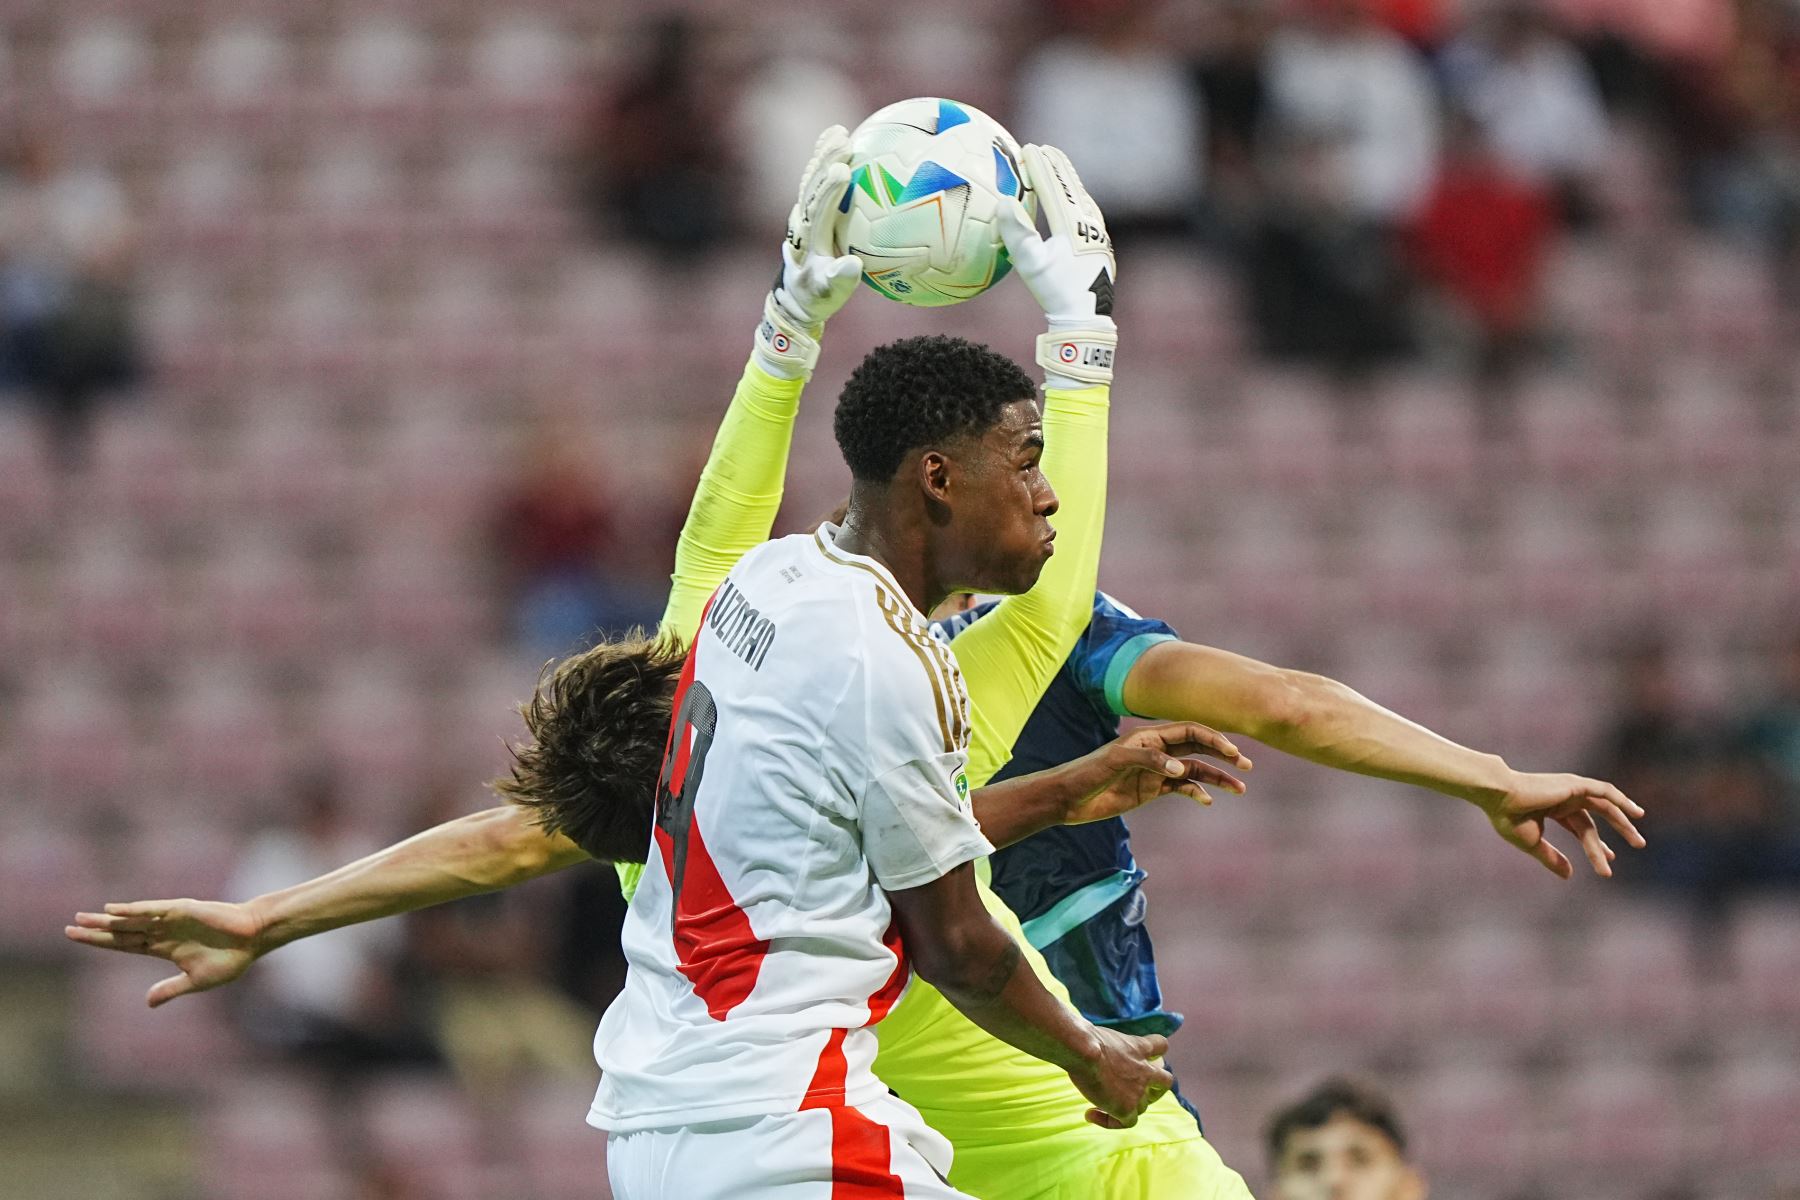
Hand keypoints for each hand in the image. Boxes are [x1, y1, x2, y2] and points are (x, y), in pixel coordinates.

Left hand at [65, 899, 264, 1007]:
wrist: (253, 939)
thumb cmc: (231, 959)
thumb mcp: (196, 981)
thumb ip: (170, 989)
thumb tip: (147, 1003)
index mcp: (164, 948)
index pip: (125, 945)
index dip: (102, 943)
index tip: (79, 939)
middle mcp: (162, 932)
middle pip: (122, 932)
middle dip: (96, 931)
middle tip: (69, 927)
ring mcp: (170, 920)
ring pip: (132, 920)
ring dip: (107, 920)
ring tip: (81, 918)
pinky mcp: (181, 910)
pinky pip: (152, 910)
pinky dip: (132, 910)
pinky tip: (112, 910)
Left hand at [755, 126, 863, 378]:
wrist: (797, 296)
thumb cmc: (818, 296)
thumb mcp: (828, 294)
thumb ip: (839, 281)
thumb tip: (853, 265)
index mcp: (808, 239)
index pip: (819, 209)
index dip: (830, 190)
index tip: (843, 171)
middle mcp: (802, 221)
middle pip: (812, 186)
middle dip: (826, 162)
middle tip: (845, 140)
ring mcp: (805, 214)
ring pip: (812, 179)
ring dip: (824, 155)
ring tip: (840, 130)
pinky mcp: (811, 211)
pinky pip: (818, 183)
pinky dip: (826, 162)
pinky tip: (843, 142)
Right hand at [997, 143, 1115, 329]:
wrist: (1087, 316)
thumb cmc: (1056, 292)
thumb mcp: (1032, 266)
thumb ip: (1018, 234)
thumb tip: (1005, 202)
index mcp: (1072, 224)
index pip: (1053, 187)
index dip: (1040, 167)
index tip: (1029, 149)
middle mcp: (1088, 224)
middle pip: (1071, 187)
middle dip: (1057, 167)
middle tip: (1046, 148)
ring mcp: (1097, 233)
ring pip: (1081, 198)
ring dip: (1068, 181)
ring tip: (1058, 167)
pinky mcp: (1099, 245)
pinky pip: (1085, 212)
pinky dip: (1075, 199)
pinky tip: (1072, 203)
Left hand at [1063, 721, 1250, 824]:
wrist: (1069, 798)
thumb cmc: (1088, 773)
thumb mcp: (1116, 762)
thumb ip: (1150, 761)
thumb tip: (1181, 770)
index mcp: (1149, 736)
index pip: (1189, 731)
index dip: (1213, 738)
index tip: (1232, 751)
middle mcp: (1157, 750)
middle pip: (1198, 747)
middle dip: (1223, 754)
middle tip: (1245, 765)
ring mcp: (1156, 771)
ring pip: (1194, 771)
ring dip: (1217, 778)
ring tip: (1239, 788)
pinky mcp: (1150, 790)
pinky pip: (1181, 789)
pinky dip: (1197, 793)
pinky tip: (1207, 801)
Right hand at [1067, 1026, 1173, 1128]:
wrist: (1084, 1051)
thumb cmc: (1085, 1039)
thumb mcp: (1100, 1034)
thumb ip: (1103, 1043)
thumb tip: (1085, 1038)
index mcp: (1139, 1047)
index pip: (1161, 1046)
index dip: (1155, 1054)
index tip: (1142, 1059)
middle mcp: (1145, 1070)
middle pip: (1166, 1082)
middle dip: (1156, 1089)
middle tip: (1136, 1092)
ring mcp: (1138, 1092)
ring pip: (1143, 1107)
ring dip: (1125, 1107)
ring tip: (1100, 1104)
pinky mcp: (1126, 1109)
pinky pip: (1126, 1123)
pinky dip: (1110, 1121)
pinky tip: (1090, 1114)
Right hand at [1483, 771, 1646, 878]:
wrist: (1500, 797)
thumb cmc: (1509, 818)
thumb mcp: (1533, 843)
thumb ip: (1552, 858)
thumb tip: (1570, 876)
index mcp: (1553, 809)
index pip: (1581, 827)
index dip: (1595, 845)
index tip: (1609, 860)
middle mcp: (1565, 798)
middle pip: (1596, 819)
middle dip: (1617, 832)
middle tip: (1638, 846)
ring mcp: (1571, 790)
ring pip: (1606, 807)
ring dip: (1624, 822)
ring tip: (1639, 841)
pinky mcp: (1576, 785)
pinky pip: (1605, 792)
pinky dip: (1621, 801)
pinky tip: (1635, 813)